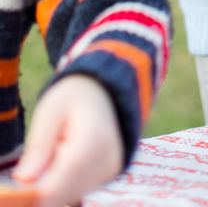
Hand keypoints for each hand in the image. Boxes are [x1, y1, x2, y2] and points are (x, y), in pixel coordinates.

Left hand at [12, 74, 123, 206]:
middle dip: (40, 190)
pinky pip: (79, 190)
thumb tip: (23, 180)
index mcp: (93, 140)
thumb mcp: (50, 111)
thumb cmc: (73, 97)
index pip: (59, 183)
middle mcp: (108, 159)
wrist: (104, 89)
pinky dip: (64, 183)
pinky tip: (64, 159)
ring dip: (52, 185)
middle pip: (63, 194)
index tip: (19, 187)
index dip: (34, 193)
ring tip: (53, 153)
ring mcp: (111, 168)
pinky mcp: (109, 175)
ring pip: (70, 195)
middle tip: (31, 167)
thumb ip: (38, 145)